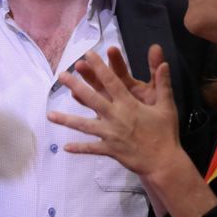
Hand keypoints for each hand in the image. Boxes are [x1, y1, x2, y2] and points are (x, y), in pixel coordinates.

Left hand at [48, 50, 180, 176]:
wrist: (164, 162)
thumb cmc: (166, 133)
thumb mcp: (166, 106)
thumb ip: (163, 83)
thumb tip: (165, 63)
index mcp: (128, 104)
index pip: (110, 80)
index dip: (99, 66)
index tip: (88, 54)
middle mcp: (115, 116)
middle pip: (90, 98)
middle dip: (75, 85)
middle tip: (61, 75)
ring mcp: (110, 134)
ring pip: (83, 125)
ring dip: (66, 119)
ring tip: (50, 115)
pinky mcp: (110, 150)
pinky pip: (91, 148)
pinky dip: (79, 148)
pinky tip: (65, 147)